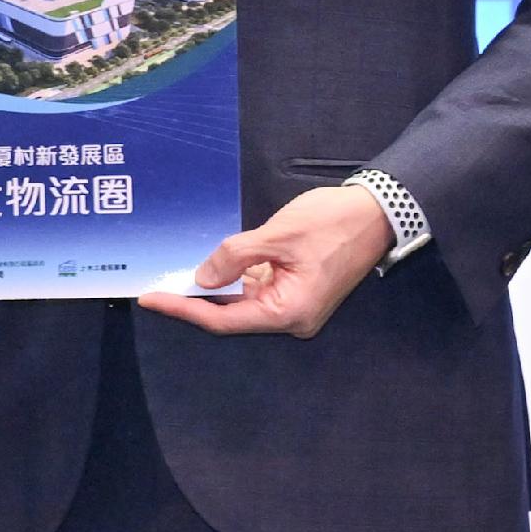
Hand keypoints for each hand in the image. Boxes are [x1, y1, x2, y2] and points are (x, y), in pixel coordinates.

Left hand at [136, 185, 395, 340]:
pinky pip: (257, 289)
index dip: (184, 310)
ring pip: (243, 301)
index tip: (152, 299)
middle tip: (156, 286)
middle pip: (232, 314)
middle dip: (195, 300)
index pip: (223, 319)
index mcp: (289, 312)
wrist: (378, 212)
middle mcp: (292, 318)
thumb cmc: (333, 223)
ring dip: (214, 288)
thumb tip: (202, 279)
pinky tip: (211, 267)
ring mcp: (295, 305)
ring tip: (175, 276)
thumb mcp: (278, 236)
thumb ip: (236, 256)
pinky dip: (234, 278)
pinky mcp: (297, 290)